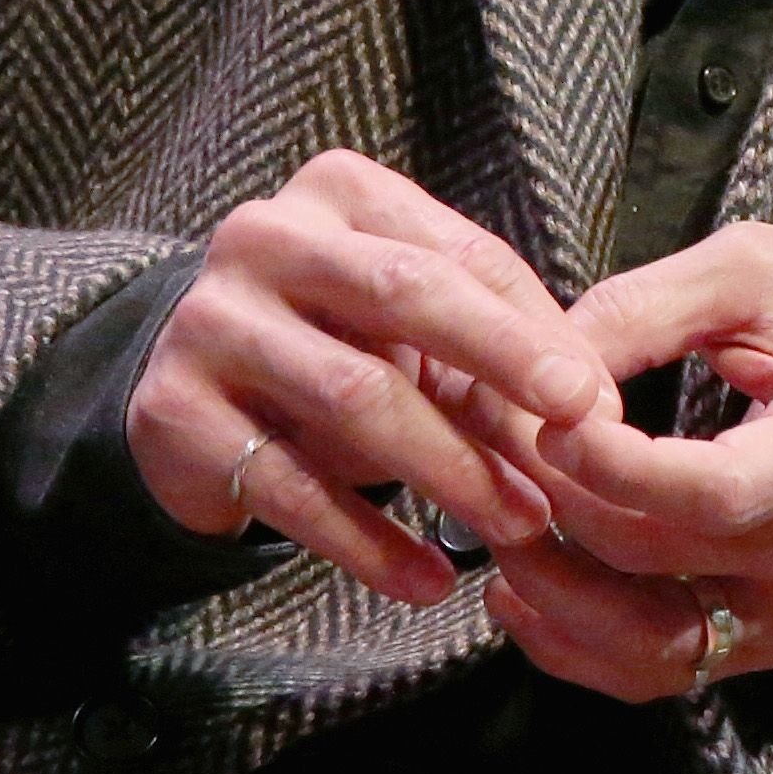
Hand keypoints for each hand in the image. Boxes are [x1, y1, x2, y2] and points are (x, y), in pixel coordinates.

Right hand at [127, 150, 605, 608]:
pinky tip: (427, 580)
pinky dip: (368, 540)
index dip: (533, 329)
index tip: (596, 400)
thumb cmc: (333, 343)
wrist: (187, 390)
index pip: (456, 254)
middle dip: (500, 364)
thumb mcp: (409, 327)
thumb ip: (495, 349)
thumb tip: (596, 412)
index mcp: (339, 193)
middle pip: (403, 295)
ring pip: (354, 395)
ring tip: (518, 524)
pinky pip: (290, 485)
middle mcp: (266, 237)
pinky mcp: (175, 410)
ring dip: (450, 469)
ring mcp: (213, 321)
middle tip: (575, 433)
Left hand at [474, 226, 772, 701]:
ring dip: (555, 591)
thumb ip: (649, 307)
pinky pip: (661, 667)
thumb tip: (545, 358)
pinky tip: (522, 592)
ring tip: (494, 519)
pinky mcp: (764, 636)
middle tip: (487, 437)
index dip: (616, 469)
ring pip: (652, 642)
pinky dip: (579, 645)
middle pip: (664, 557)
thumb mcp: (753, 267)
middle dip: (558, 502)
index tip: (546, 420)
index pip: (717, 490)